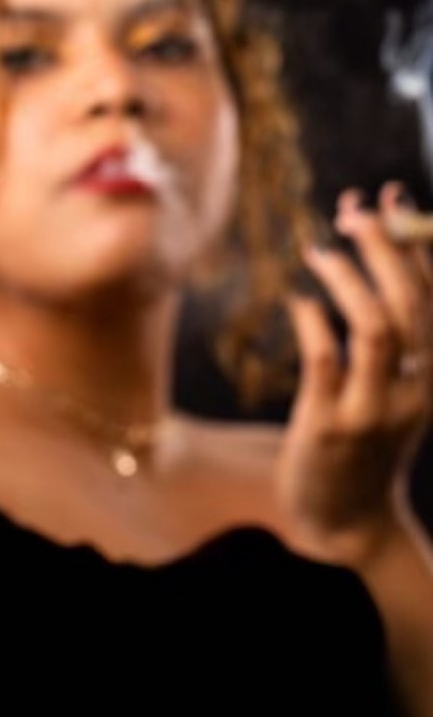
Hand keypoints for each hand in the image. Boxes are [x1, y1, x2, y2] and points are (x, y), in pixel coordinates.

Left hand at [279, 182, 430, 562]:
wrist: (348, 524)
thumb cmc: (365, 442)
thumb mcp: (394, 388)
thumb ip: (391, 331)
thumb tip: (371, 253)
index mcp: (432, 375)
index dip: (416, 238)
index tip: (390, 192)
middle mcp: (413, 390)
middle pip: (410, 304)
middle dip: (384, 248)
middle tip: (351, 209)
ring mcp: (372, 410)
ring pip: (376, 330)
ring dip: (348, 280)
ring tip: (319, 250)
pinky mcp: (328, 427)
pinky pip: (325, 363)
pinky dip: (313, 322)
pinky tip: (298, 300)